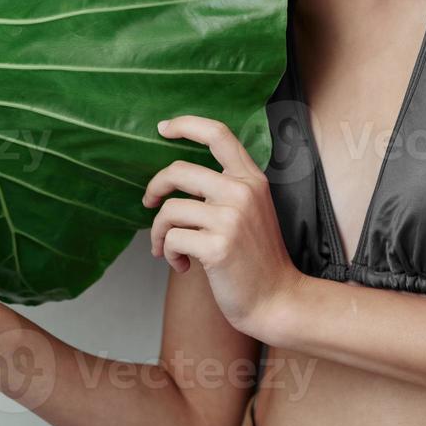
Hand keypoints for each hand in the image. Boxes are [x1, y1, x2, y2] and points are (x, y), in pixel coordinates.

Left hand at [142, 115, 302, 337]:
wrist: (277, 300)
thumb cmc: (256, 259)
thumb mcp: (251, 211)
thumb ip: (226, 189)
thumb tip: (178, 177)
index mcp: (252, 179)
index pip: (218, 134)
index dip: (186, 125)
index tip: (163, 128)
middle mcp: (242, 192)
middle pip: (179, 170)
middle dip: (155, 187)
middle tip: (148, 203)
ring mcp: (231, 218)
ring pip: (169, 209)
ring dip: (159, 232)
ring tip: (167, 249)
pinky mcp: (217, 246)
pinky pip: (172, 239)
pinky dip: (169, 254)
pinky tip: (183, 266)